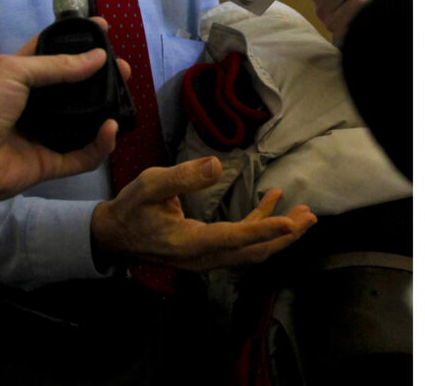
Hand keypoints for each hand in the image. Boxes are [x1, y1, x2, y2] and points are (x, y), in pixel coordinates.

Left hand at [0, 22, 124, 203]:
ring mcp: (44, 134)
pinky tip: (110, 128)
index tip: (104, 29)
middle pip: (76, 89)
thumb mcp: (14, 71)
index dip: (78, 42)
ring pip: (85, 122)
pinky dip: (100, 144)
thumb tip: (99, 57)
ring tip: (125, 95)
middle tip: (122, 69)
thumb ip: (57, 64)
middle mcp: (36, 104)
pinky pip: (84, 156)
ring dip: (107, 109)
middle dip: (101, 78)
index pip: (55, 55)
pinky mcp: (50, 163)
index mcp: (22, 77)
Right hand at [90, 156, 317, 270]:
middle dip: (284, 236)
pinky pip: (240, 242)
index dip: (265, 231)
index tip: (291, 223)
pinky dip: (260, 225)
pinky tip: (271, 201)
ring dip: (278, 233)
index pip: (234, 239)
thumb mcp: (150, 185)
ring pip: (251, 251)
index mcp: (190, 244)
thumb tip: (218, 165)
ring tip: (303, 212)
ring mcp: (207, 258)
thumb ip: (183, 177)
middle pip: (253, 253)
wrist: (114, 237)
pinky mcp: (209, 251)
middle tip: (310, 217)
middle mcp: (204, 258)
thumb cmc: (131, 209)